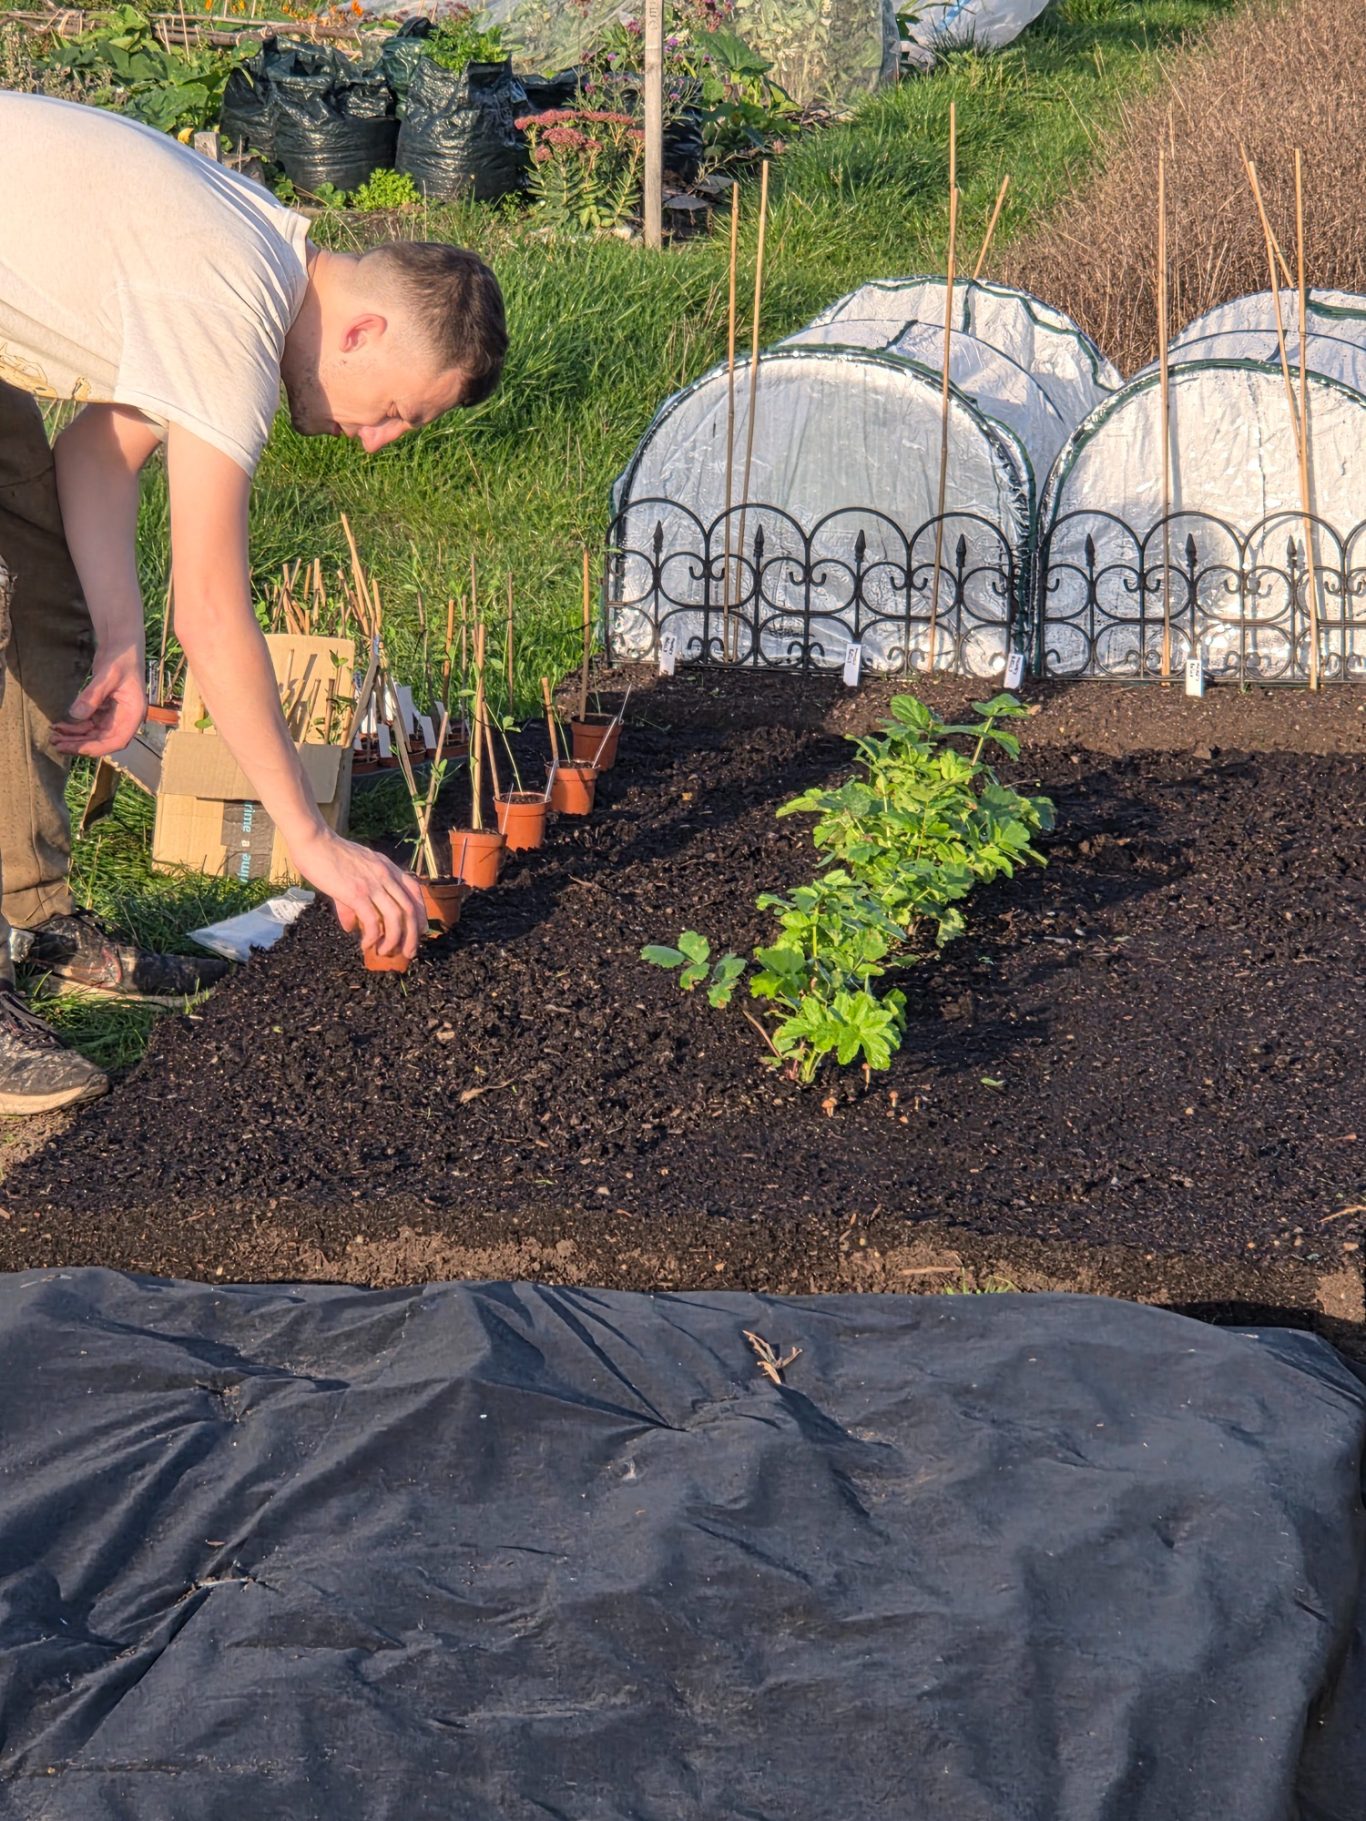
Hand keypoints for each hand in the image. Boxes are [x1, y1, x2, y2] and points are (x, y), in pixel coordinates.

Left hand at [51, 645, 146, 756]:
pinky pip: (89, 724)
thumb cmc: (121, 658)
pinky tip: (60, 725)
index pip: (117, 740)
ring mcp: (114, 715)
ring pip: (94, 734)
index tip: (78, 748)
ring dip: (75, 737)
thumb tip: (75, 715)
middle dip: (80, 744)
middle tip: (57, 744)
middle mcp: (125, 719)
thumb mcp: (107, 675)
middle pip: (102, 740)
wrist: (121, 645)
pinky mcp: (104, 710)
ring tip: (54, 736)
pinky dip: (75, 727)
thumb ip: (92, 695)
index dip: (98, 747)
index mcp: (134, 714)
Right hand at [290, 826, 425, 958]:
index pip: (415, 891)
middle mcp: (385, 875)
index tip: (420, 930)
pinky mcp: (356, 893)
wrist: (313, 841)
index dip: (421, 912)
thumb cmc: (328, 855)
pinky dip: (373, 937)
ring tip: (385, 952)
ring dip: (395, 940)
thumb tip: (352, 927)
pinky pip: (373, 921)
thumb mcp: (351, 874)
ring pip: (396, 917)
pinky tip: (366, 945)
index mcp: (387, 868)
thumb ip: (354, 901)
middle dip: (413, 934)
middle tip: (408, 952)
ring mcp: (372, 884)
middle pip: (410, 909)